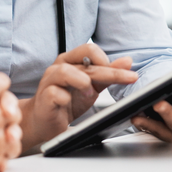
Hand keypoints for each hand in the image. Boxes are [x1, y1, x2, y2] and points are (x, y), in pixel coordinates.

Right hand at [17, 43, 137, 150]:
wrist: (43, 122)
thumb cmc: (66, 101)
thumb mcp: (92, 87)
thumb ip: (108, 74)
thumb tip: (127, 61)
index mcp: (70, 61)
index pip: (91, 50)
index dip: (109, 61)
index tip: (128, 74)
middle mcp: (58, 67)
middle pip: (85, 60)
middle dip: (109, 71)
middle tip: (127, 78)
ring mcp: (49, 81)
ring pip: (65, 71)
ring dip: (83, 82)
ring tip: (90, 94)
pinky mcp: (43, 98)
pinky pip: (54, 93)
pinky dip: (64, 97)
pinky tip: (68, 103)